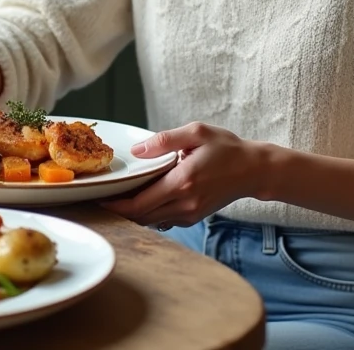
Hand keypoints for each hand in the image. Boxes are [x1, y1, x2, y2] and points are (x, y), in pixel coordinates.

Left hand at [101, 122, 265, 228]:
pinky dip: (148, 212)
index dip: (115, 205)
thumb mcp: (196, 132)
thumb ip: (164, 141)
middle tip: (100, 198)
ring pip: (150, 221)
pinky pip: (163, 219)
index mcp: (183, 182)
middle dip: (118, 210)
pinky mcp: (193, 217)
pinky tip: (141, 198)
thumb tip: (137, 151)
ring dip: (132, 212)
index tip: (99, 198)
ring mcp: (189, 213)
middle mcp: (184, 203)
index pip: (140, 203)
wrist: (254, 170)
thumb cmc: (226, 149)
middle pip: (141, 217)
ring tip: (116, 197)